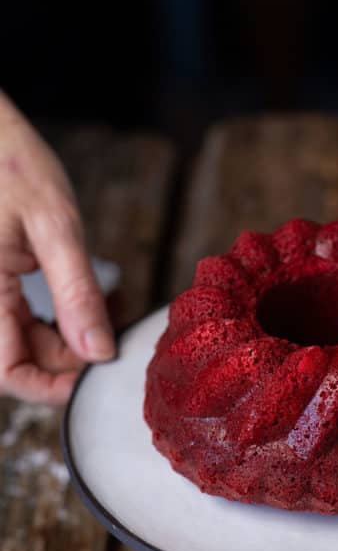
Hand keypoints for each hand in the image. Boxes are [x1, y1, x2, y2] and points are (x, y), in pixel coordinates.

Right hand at [0, 92, 114, 403]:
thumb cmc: (10, 162)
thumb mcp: (55, 225)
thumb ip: (76, 294)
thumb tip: (98, 353)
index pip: (8, 373)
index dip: (51, 388)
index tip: (97, 377)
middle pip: (17, 361)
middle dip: (69, 359)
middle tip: (114, 334)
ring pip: (20, 344)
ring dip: (64, 341)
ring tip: (105, 312)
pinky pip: (17, 321)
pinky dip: (53, 321)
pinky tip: (84, 302)